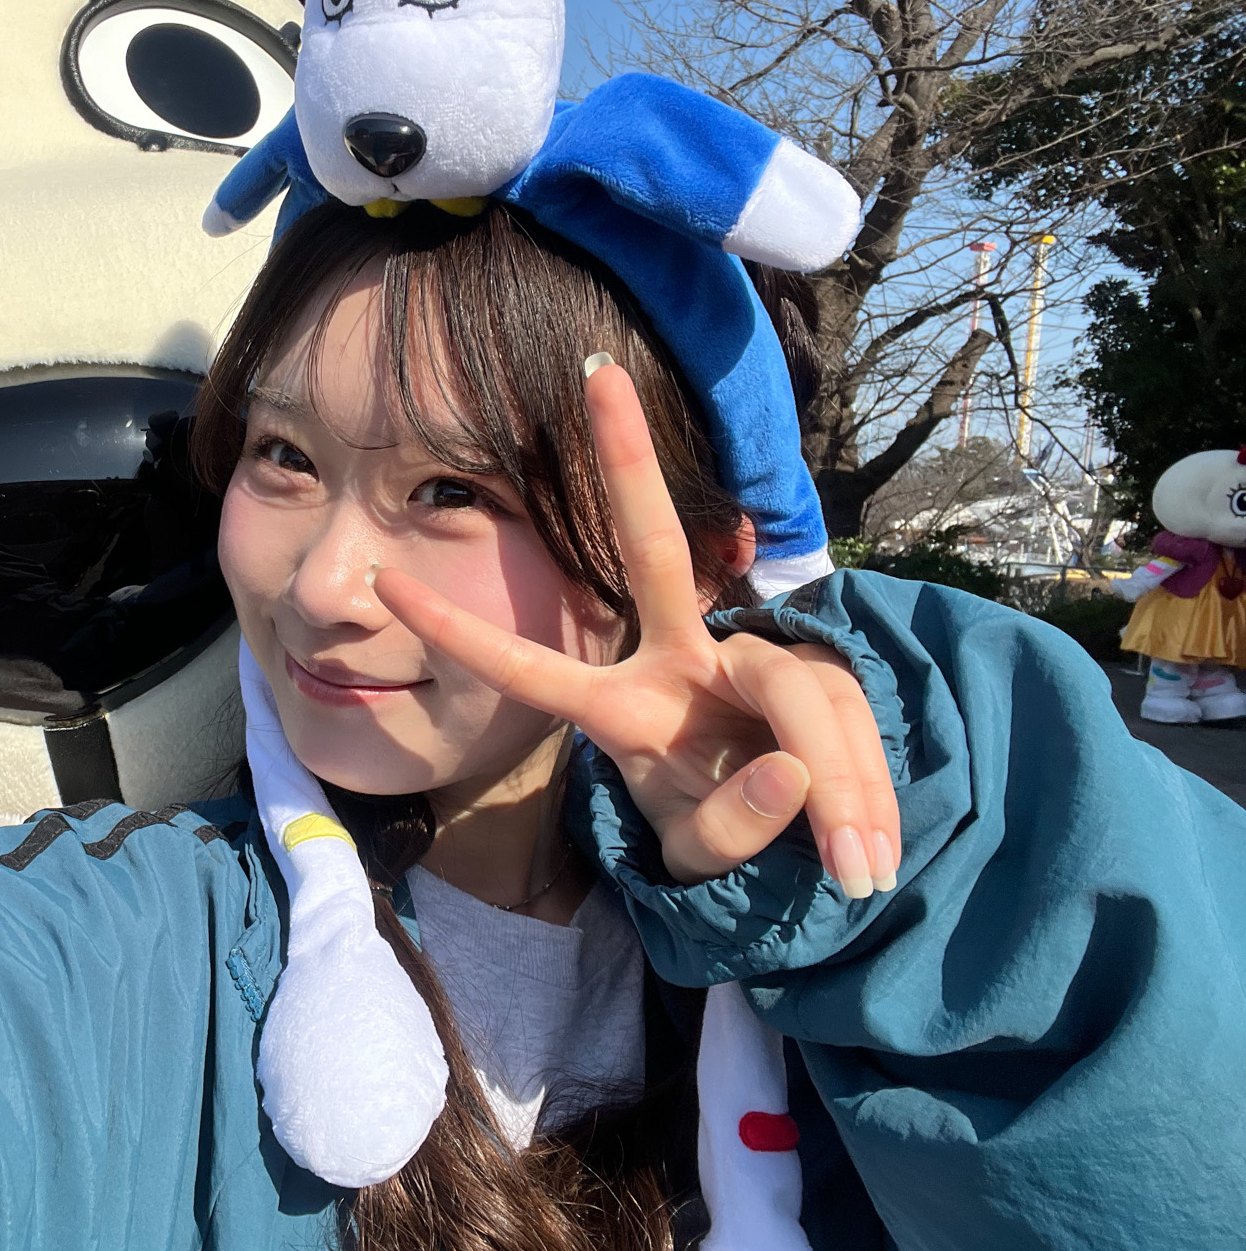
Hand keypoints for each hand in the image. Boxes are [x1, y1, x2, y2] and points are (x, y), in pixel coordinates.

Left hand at [371, 360, 898, 895]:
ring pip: (791, 694)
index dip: (459, 630)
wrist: (805, 859)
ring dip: (831, 783)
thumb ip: (726, 830)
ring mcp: (751, 659)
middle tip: (596, 380)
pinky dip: (866, 797)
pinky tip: (868, 859)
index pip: (530, 669)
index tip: (382, 581)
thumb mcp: (704, 861)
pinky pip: (848, 724)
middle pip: (653, 555)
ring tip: (853, 870)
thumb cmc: (724, 840)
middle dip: (627, 465)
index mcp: (623, 708)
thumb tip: (786, 769)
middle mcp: (680, 662)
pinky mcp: (824, 674)